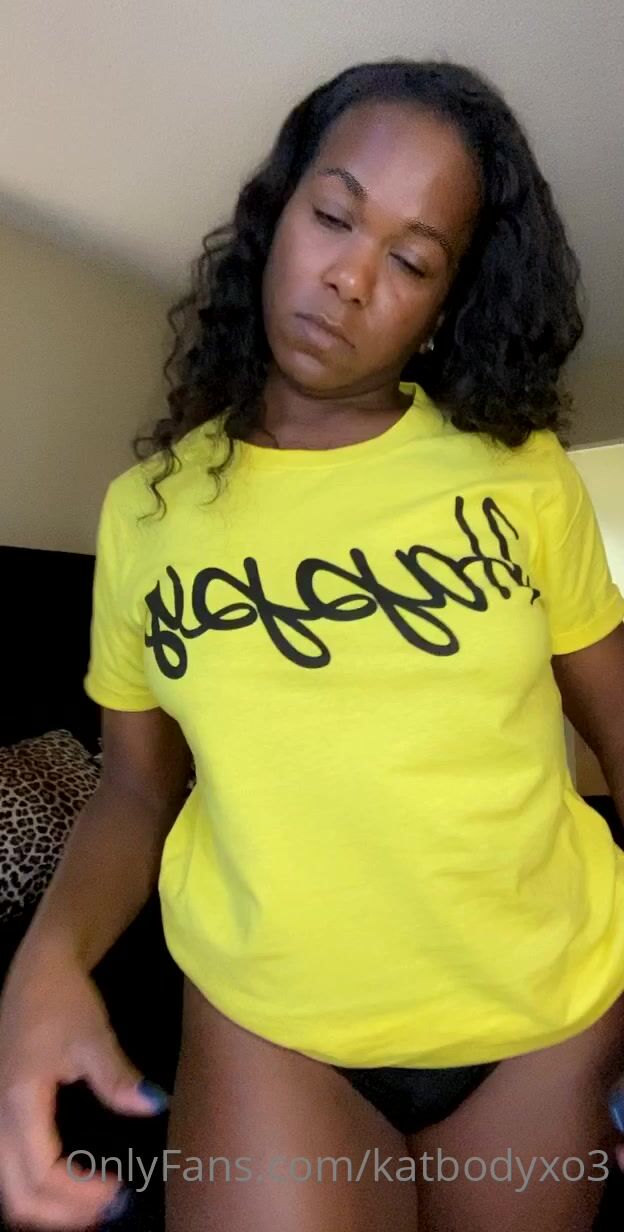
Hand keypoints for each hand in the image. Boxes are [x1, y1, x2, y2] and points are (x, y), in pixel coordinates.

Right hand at [0, 943, 167, 1228]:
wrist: (37, 971)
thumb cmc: (63, 1000)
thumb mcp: (94, 1035)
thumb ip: (118, 1076)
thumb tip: (154, 1105)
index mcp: (19, 1101)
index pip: (40, 1174)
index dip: (78, 1195)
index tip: (119, 1191)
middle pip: (17, 1196)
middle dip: (63, 1215)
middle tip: (110, 1209)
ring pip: (8, 1189)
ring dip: (48, 1209)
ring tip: (93, 1206)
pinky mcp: (2, 1116)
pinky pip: (9, 1172)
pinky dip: (36, 1192)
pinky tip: (71, 1187)